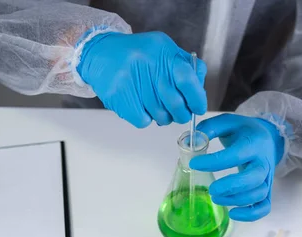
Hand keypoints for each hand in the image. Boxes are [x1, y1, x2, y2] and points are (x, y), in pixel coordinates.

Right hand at [77, 31, 206, 127]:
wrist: (101, 53)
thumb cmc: (138, 54)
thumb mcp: (165, 50)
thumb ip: (187, 68)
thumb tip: (200, 93)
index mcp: (163, 53)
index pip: (188, 80)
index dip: (197, 99)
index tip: (198, 108)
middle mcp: (148, 65)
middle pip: (176, 104)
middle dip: (181, 114)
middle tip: (179, 113)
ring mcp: (132, 82)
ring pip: (161, 116)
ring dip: (163, 117)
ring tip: (156, 106)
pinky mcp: (120, 97)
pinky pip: (144, 121)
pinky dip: (146, 119)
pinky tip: (142, 107)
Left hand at [189, 114, 284, 221]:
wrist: (268, 138)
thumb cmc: (243, 132)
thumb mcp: (228, 122)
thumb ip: (210, 128)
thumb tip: (194, 141)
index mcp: (253, 142)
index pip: (236, 154)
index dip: (214, 162)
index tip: (194, 164)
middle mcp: (263, 161)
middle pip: (253, 178)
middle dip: (230, 187)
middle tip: (211, 189)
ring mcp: (267, 177)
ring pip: (258, 194)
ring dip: (236, 200)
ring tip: (215, 197)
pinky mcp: (267, 189)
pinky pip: (264, 206)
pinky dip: (251, 214)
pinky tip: (233, 214)